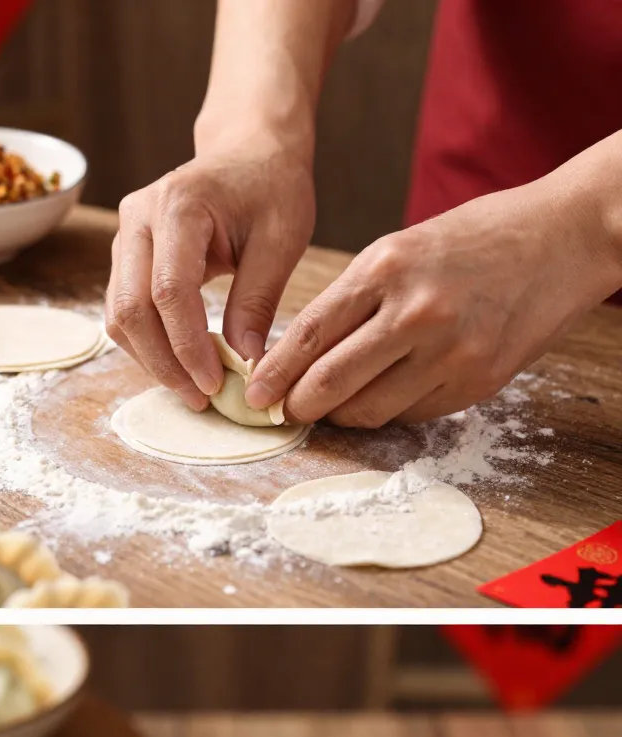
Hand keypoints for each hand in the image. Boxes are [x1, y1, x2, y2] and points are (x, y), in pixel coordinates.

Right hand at [105, 145, 314, 409]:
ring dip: (152, 360)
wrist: (249, 151)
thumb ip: (258, 300)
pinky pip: (125, 311)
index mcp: (179, 205)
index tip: (215, 384)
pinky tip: (183, 364)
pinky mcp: (126, 255)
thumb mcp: (282, 240)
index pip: (169, 292)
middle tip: (201, 399)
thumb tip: (244, 363)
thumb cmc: (271, 188)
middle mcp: (138, 218)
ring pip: (119, 315)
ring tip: (194, 388)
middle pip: (130, 308)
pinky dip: (149, 344)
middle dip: (164, 363)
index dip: (188, 346)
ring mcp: (126, 236)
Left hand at [246, 181, 621, 427]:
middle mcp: (415, 311)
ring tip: (338, 404)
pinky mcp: (476, 382)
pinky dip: (391, 411)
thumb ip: (356, 299)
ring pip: (368, 410)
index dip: (274, 374)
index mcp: (387, 267)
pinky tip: (391, 393)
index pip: (309, 335)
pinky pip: (412, 414)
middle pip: (330, 383)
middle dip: (299, 405)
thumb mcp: (404, 247)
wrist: (564, 238)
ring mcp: (449, 351)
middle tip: (287, 412)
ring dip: (343, 415)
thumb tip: (303, 355)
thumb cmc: (477, 239)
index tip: (255, 395)